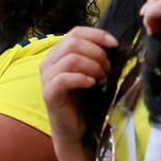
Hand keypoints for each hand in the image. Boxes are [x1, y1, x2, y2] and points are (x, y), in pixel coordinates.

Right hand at [40, 27, 118, 148]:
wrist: (73, 128)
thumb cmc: (82, 99)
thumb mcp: (90, 72)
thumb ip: (94, 55)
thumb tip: (112, 43)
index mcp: (58, 53)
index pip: (76, 32)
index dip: (96, 34)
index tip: (114, 44)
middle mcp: (48, 62)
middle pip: (74, 43)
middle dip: (97, 53)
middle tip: (108, 68)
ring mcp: (46, 77)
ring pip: (71, 59)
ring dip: (93, 66)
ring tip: (102, 78)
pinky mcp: (49, 93)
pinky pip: (64, 78)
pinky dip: (82, 78)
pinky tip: (92, 84)